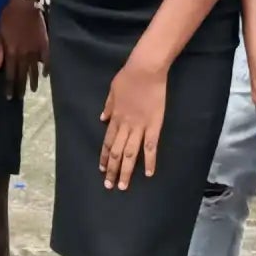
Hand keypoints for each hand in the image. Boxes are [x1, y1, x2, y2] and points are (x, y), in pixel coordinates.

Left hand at [0, 0, 48, 96]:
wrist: (24, 5)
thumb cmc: (8, 17)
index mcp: (11, 52)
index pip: (9, 74)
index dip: (9, 87)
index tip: (9, 97)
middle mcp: (24, 55)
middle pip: (22, 75)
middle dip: (20, 87)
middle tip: (20, 97)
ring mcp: (35, 50)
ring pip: (34, 70)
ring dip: (33, 81)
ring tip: (33, 90)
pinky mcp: (45, 45)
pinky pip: (47, 60)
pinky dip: (47, 68)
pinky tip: (46, 75)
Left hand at [99, 57, 167, 189]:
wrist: (145, 69)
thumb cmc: (128, 76)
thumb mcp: (112, 90)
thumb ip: (108, 106)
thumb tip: (102, 118)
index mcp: (115, 117)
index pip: (107, 142)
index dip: (104, 157)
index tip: (101, 169)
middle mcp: (125, 125)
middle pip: (116, 152)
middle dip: (111, 170)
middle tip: (109, 185)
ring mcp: (139, 126)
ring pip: (130, 154)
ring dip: (125, 171)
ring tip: (122, 185)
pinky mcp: (154, 125)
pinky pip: (150, 147)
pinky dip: (149, 161)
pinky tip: (148, 173)